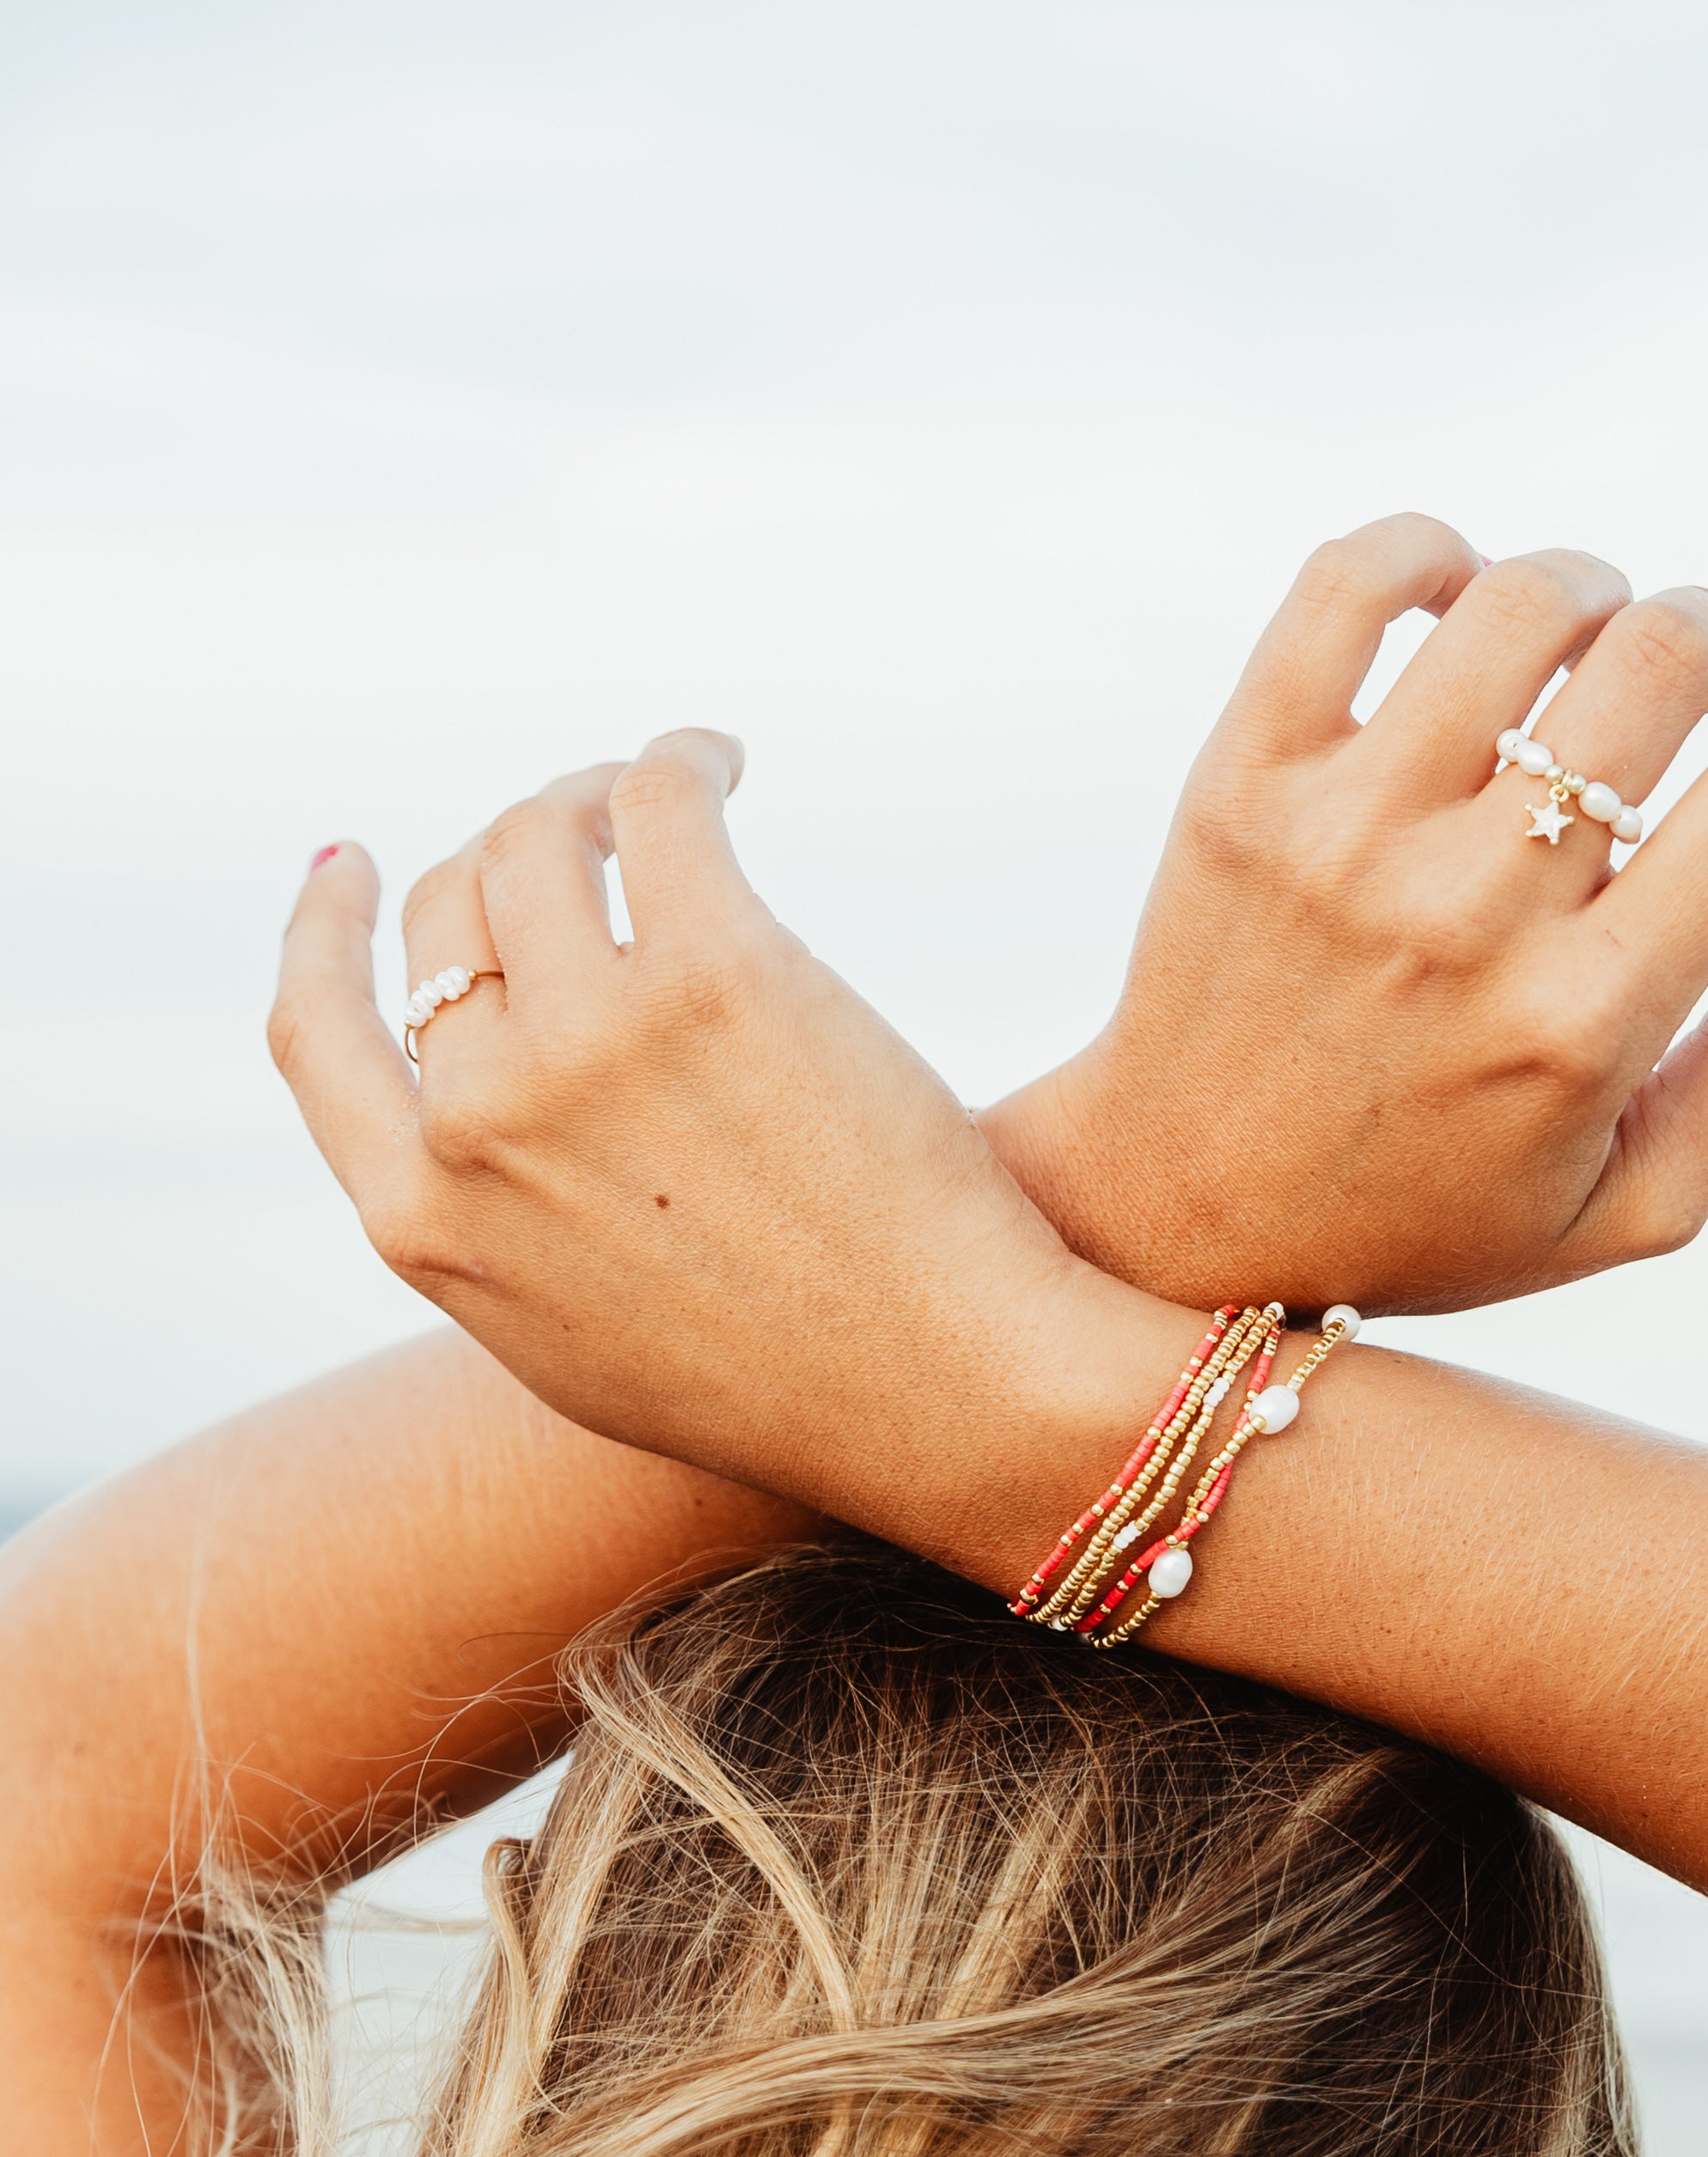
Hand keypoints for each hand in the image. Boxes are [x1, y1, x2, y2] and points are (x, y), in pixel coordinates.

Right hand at [269, 740, 1166, 1553]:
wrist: (942, 1394)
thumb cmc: (786, 1381)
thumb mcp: (574, 1340)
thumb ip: (497, 1231)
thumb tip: (470, 1122)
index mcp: (425, 1221)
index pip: (316, 1033)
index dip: (324, 933)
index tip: (351, 865)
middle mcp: (481, 1123)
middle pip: (452, 910)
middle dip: (513, 854)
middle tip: (596, 830)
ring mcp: (590, 1041)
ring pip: (541, 838)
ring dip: (595, 794)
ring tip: (665, 795)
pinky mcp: (715, 971)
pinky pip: (659, 802)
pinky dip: (682, 762)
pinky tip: (720, 765)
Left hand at [979, 513, 1707, 1313]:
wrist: (1186, 1218)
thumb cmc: (1435, 1215)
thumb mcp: (1635, 1202)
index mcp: (1588, 1021)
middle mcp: (1468, 917)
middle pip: (1659, 665)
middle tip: (1696, 674)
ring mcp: (1345, 838)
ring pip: (1520, 603)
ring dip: (1590, 589)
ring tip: (1586, 636)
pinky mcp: (1242, 784)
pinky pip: (1346, 588)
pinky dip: (1425, 552)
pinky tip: (1458, 597)